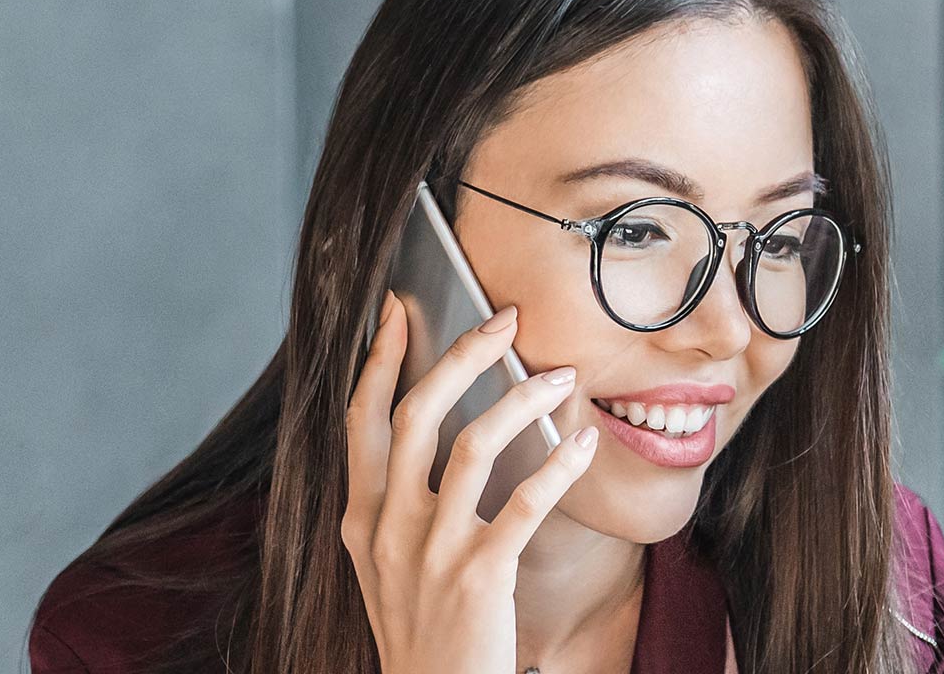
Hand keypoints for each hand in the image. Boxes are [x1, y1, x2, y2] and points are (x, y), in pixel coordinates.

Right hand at [343, 293, 602, 673]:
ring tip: (559, 377)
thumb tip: (435, 433)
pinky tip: (583, 443)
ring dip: (520, 399)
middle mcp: (387, 527)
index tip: (399, 309)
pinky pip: (524, 503)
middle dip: (461, 354)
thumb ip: (398, 506)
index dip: (379, 358)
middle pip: (416, 412)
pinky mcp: (478, 577)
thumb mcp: (385, 568)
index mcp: (361, 519)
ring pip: (470, 444)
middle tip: (504, 318)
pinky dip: (558, 464)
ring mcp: (430, 552)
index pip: (362, 419)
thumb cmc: (422, 634)